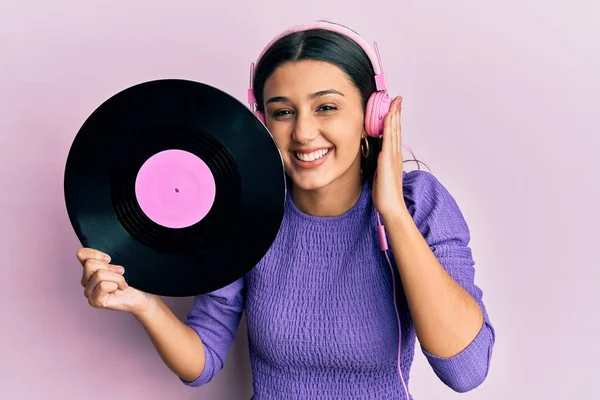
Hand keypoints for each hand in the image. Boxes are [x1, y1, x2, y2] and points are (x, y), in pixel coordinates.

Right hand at [77, 248, 155, 314]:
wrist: (138, 296)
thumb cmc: (129, 280)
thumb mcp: (117, 265)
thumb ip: (106, 260)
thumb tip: (107, 259)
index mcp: (89, 270)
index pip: (81, 254)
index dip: (95, 253)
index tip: (109, 259)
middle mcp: (85, 281)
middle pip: (90, 264)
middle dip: (110, 267)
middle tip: (120, 272)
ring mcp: (88, 292)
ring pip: (99, 275)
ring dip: (117, 277)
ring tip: (122, 282)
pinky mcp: (95, 301)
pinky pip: (103, 286)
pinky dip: (116, 285)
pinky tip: (119, 289)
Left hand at [372, 96, 406, 218]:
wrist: (391, 206)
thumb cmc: (385, 195)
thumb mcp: (379, 176)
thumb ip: (378, 166)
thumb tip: (375, 161)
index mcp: (393, 158)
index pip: (394, 135)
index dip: (394, 121)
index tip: (394, 109)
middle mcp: (395, 154)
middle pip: (396, 128)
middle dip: (396, 112)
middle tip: (397, 99)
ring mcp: (392, 155)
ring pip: (394, 130)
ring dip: (394, 114)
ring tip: (394, 101)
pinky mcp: (387, 158)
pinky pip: (388, 138)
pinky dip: (390, 125)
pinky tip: (389, 116)